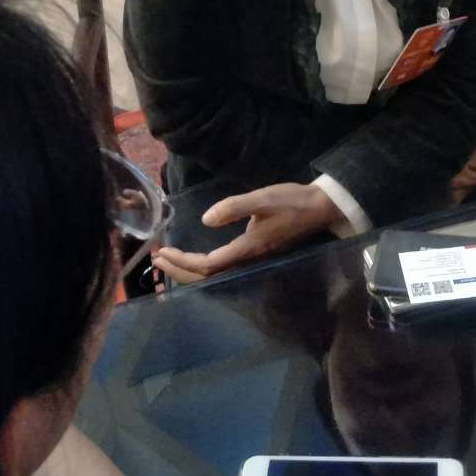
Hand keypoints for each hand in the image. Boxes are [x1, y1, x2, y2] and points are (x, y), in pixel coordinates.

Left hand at [152, 183, 340, 281]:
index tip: (163, 251)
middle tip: (156, 258)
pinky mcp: (254, 251)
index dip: (183, 262)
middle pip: (206, 276)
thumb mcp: (262, 199)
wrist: (319, 207)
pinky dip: (202, 264)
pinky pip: (221, 266)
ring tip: (168, 259)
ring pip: (213, 273)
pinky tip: (194, 256)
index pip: (207, 265)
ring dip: (188, 268)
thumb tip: (206, 220)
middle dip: (179, 270)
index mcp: (246, 249)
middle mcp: (247, 258)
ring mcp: (251, 257)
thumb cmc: (291, 201)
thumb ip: (234, 207)